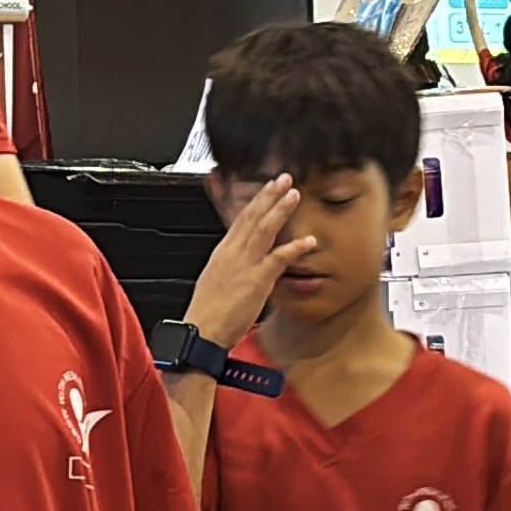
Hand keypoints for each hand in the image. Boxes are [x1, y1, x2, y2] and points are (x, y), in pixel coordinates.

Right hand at [186, 175, 312, 347]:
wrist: (201, 331)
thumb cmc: (208, 312)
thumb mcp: (215, 280)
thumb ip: (231, 266)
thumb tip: (242, 262)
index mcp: (223, 252)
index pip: (240, 219)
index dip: (255, 202)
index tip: (267, 189)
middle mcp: (233, 253)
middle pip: (252, 216)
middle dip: (268, 195)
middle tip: (284, 179)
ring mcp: (245, 264)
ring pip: (264, 229)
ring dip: (280, 210)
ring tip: (294, 194)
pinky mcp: (256, 280)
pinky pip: (278, 258)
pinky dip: (295, 247)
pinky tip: (309, 240)